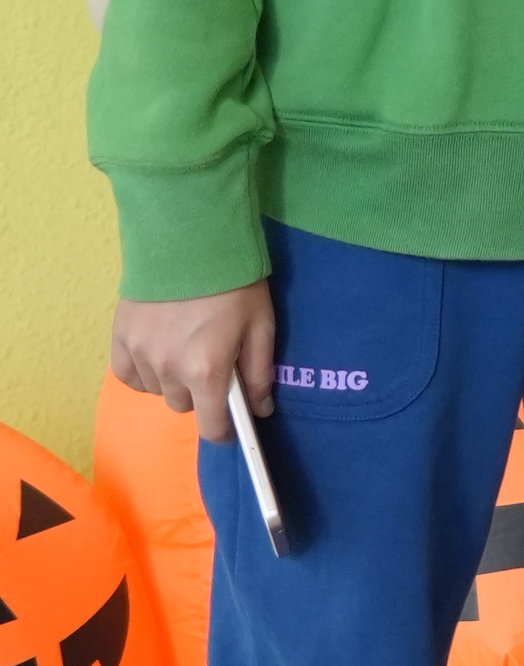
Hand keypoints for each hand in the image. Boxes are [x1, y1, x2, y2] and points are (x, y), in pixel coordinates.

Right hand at [110, 282, 273, 440]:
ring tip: (184, 347)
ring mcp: (141, 354)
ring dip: (171, 379)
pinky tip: (158, 350)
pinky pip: (129, 375)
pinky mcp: (120, 337)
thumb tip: (259, 410)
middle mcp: (169, 369)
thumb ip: (259, 373)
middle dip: (199, 394)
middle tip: (210, 363)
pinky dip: (144, 371)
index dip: (223, 429)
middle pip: (183, 406)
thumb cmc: (234, 281)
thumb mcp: (260, 325)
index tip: (229, 421)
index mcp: (207, 371)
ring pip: (157, 390)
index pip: (211, 427)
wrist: (190, 236)